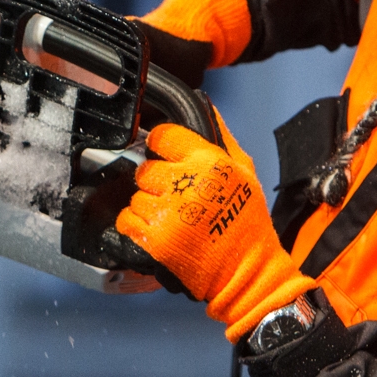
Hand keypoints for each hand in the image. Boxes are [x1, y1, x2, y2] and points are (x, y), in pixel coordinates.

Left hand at [117, 123, 315, 342]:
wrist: (247, 272)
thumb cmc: (249, 225)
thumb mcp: (246, 171)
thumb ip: (220, 136)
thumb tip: (204, 105)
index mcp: (209, 162)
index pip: (162, 135)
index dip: (161, 145)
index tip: (164, 155)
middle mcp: (188, 184)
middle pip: (145, 168)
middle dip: (157, 181)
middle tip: (174, 195)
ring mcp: (170, 212)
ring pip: (136, 195)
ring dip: (149, 205)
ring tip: (172, 217)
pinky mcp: (157, 238)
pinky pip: (127, 219)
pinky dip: (136, 225)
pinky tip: (158, 229)